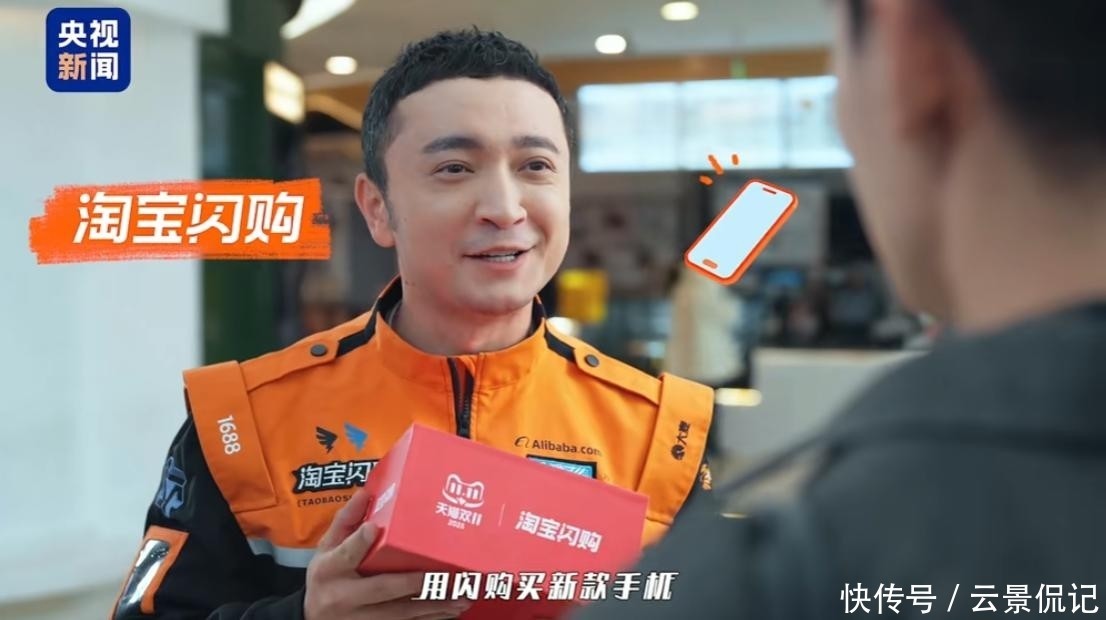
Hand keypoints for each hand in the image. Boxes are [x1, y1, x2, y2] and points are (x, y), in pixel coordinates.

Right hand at [304, 486, 471, 619]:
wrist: (309, 619)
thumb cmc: (325, 577)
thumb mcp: (326, 548)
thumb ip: (346, 522)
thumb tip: (366, 492)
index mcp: (329, 569)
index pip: (345, 554)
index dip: (359, 542)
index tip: (373, 528)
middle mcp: (343, 596)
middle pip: (382, 588)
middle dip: (414, 582)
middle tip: (443, 575)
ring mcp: (358, 619)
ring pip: (400, 614)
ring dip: (433, 606)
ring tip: (461, 597)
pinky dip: (428, 619)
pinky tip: (450, 612)